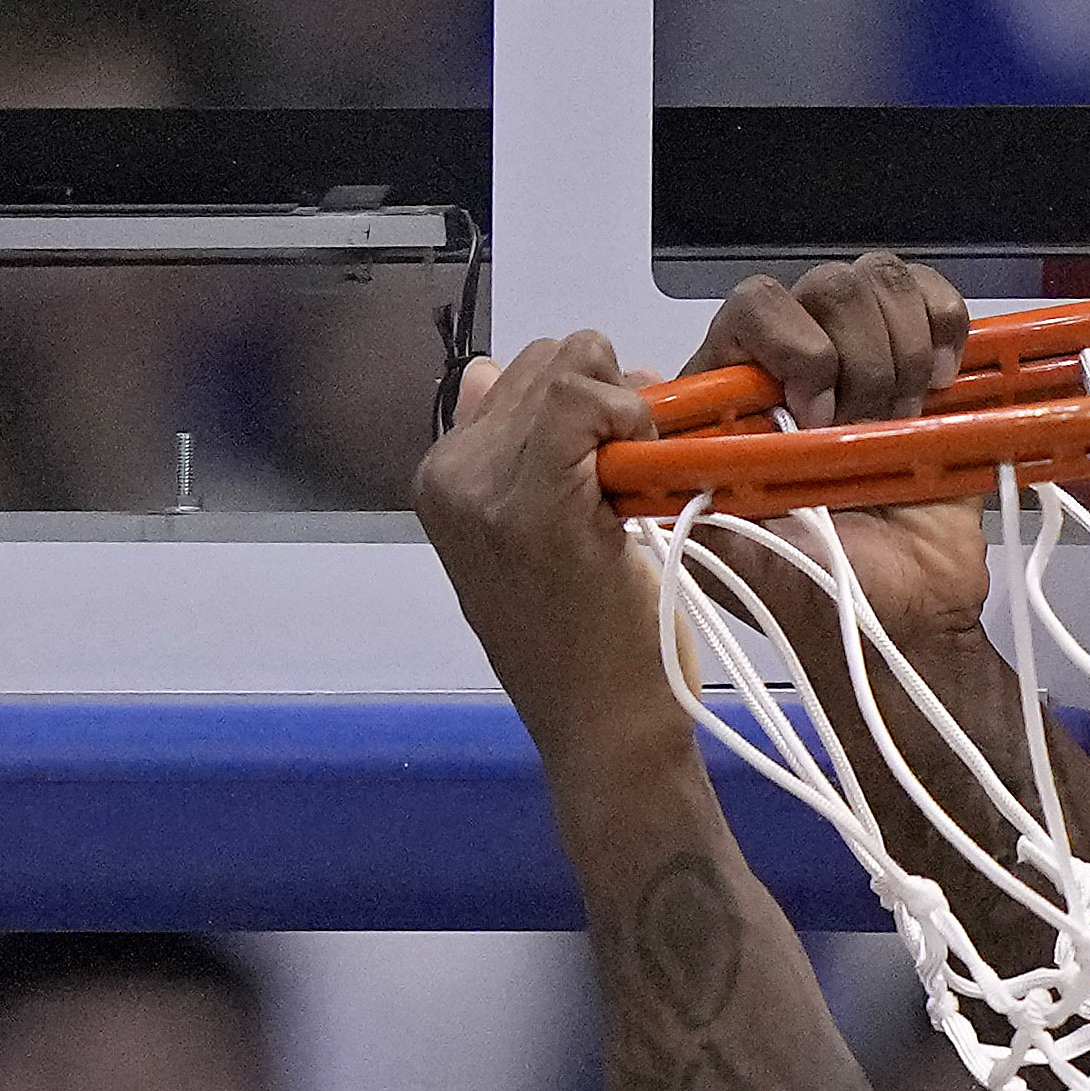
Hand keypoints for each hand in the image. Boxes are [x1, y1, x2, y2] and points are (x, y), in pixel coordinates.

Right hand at [409, 335, 696, 782]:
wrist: (604, 733)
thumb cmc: (590, 647)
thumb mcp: (530, 542)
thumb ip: (507, 455)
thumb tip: (485, 371)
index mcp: (441, 479)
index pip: (518, 373)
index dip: (589, 396)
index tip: (627, 449)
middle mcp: (447, 474)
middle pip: (546, 358)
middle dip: (609, 393)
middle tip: (644, 464)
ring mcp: (482, 488)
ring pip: (569, 364)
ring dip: (627, 408)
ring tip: (642, 481)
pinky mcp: (533, 503)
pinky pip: (584, 397)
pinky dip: (634, 418)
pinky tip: (649, 475)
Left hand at [695, 257, 988, 633]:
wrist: (903, 629)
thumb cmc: (809, 593)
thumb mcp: (722, 550)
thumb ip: (675, 481)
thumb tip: (639, 394)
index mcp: (741, 395)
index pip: (754, 307)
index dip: (792, 344)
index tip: (814, 419)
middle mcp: (801, 365)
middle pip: (827, 287)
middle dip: (858, 361)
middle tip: (865, 435)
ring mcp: (869, 360)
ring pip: (882, 283)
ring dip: (900, 356)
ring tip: (902, 428)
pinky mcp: (931, 368)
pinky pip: (936, 299)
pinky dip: (945, 326)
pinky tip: (940, 384)